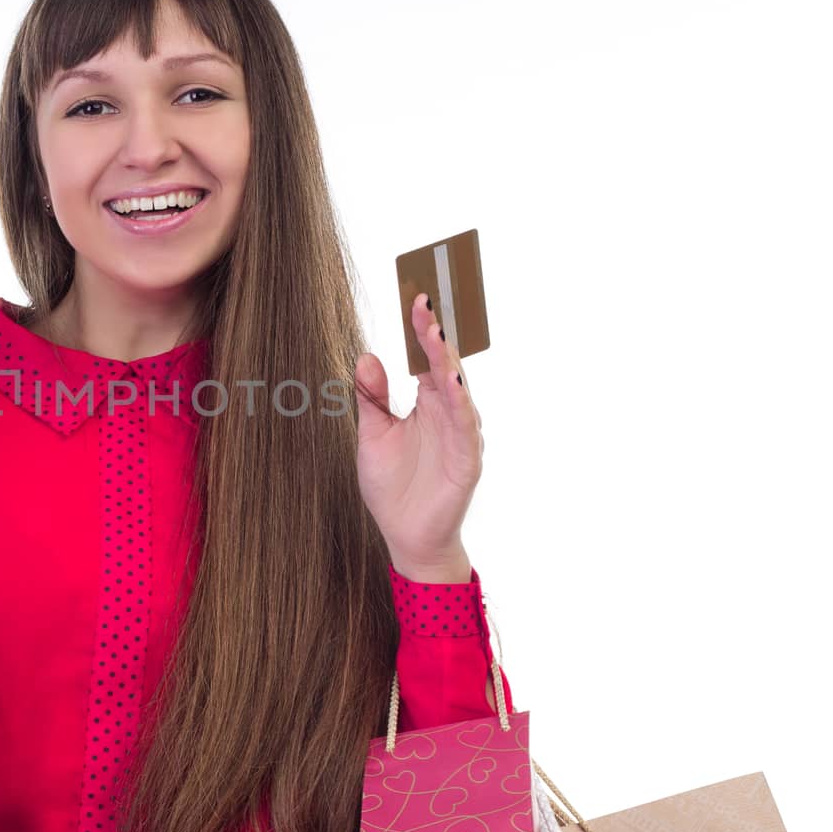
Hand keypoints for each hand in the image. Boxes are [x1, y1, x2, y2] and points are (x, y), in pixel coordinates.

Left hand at [354, 292, 483, 581]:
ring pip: (457, 390)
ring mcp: (460, 434)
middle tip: (426, 303)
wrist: (405, 535)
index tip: (414, 296)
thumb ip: (371, 398)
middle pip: (444, 364)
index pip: (424, 357)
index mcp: (425, 402)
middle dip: (436, 334)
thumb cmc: (392, 486)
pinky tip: (451, 384)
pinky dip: (460, 404)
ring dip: (447, 362)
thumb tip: (366, 357)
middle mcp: (446, 412)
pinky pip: (465, 427)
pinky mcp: (466, 459)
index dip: (421, 328)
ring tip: (436, 335)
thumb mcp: (372, 435)